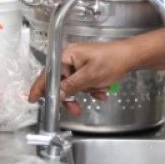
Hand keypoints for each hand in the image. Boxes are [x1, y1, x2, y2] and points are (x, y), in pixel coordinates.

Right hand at [25, 40, 139, 103]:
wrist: (131, 57)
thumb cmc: (113, 60)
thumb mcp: (89, 77)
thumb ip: (70, 86)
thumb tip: (57, 94)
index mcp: (67, 55)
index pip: (48, 73)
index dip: (40, 87)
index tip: (33, 98)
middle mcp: (71, 57)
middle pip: (61, 81)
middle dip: (70, 95)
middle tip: (74, 108)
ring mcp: (80, 62)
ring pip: (74, 84)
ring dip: (85, 92)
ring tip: (97, 93)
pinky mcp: (88, 67)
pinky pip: (83, 82)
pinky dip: (91, 88)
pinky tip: (102, 90)